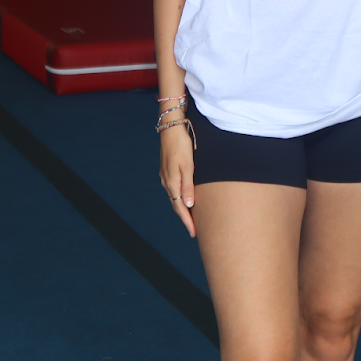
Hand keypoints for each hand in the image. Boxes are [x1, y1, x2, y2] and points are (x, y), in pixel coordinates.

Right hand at [160, 123, 196, 237]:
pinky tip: (185, 198)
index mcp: (172, 183)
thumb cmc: (182, 145)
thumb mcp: (188, 165)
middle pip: (176, 205)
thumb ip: (188, 185)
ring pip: (175, 197)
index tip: (194, 233)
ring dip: (182, 209)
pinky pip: (174, 189)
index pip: (180, 208)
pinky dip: (180, 198)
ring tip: (191, 218)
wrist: (171, 127)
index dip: (187, 221)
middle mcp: (167, 182)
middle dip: (185, 218)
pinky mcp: (167, 170)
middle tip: (194, 230)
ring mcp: (166, 176)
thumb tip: (188, 206)